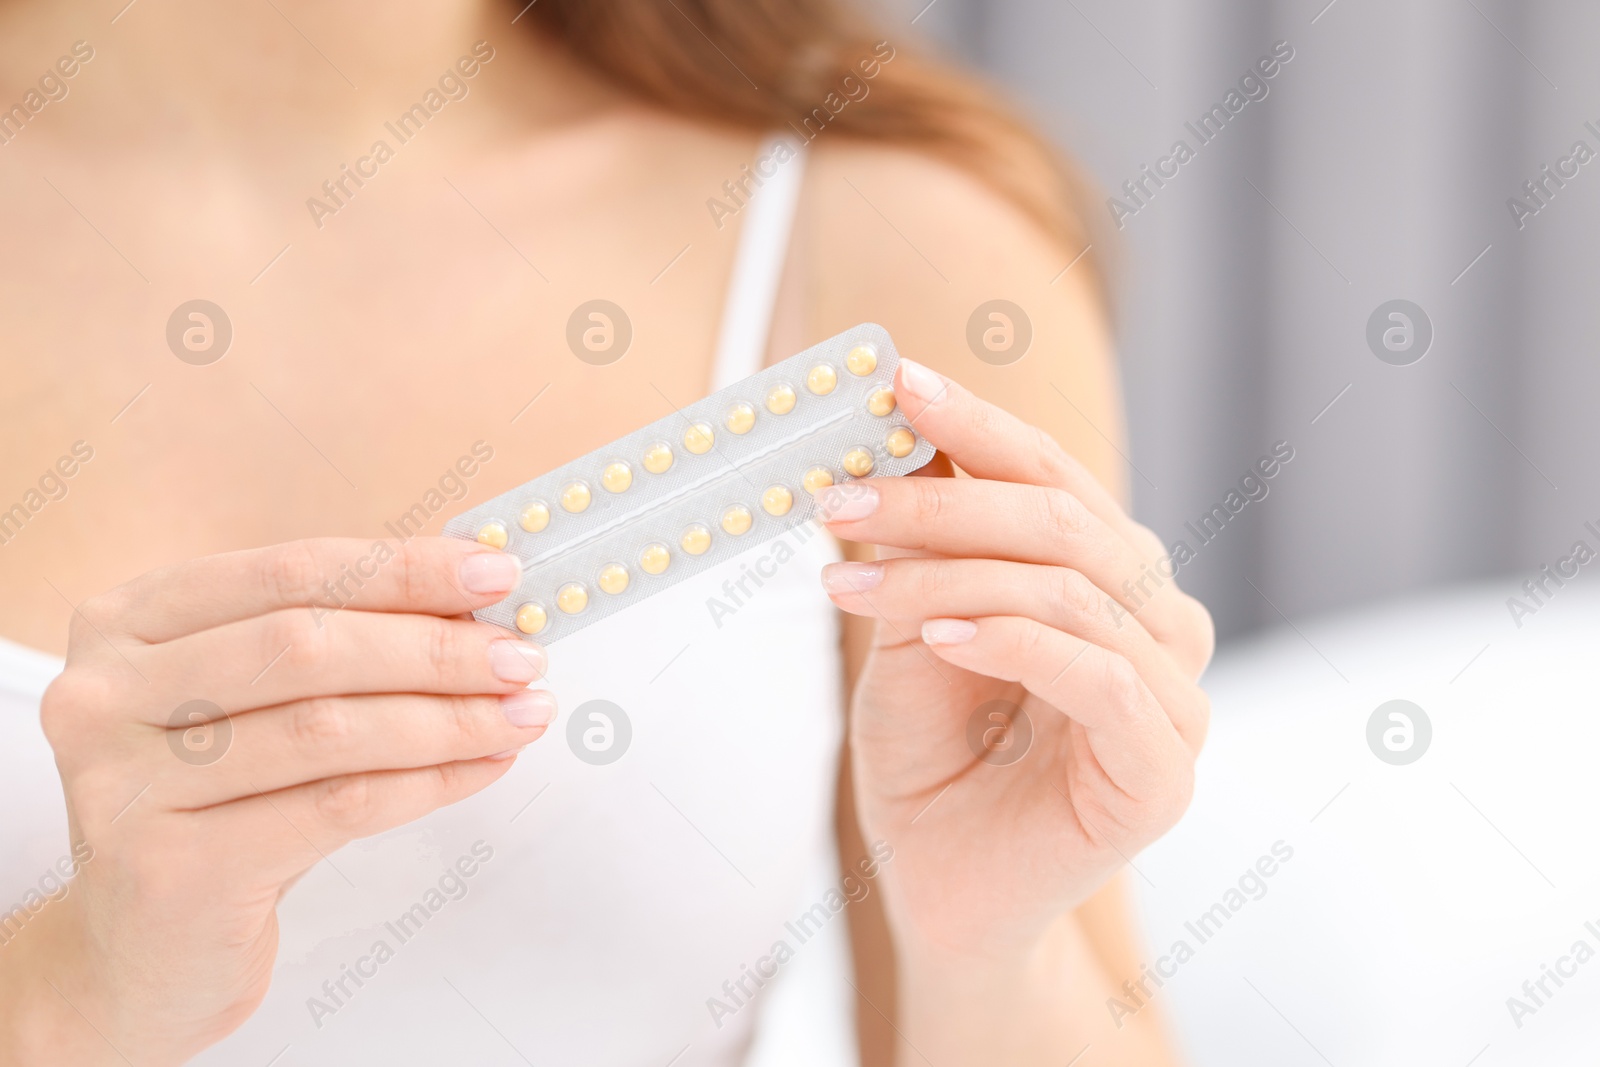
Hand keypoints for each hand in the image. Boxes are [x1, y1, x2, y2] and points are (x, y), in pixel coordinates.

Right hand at [6, 538, 553, 1065]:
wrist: (140, 954)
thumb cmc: (217, 809)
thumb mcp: (257, 705)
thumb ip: (341, 644)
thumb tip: (477, 605)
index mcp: (126, 621)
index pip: (288, 571)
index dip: (403, 568)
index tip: (497, 574)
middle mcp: (104, 693)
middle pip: (307, 644)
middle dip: (436, 646)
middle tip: (523, 657)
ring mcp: (124, 783)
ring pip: (328, 727)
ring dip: (449, 717)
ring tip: (523, 713)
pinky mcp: (169, 868)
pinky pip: (337, 806)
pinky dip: (429, 782)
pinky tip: (483, 767)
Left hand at [819, 359, 1212, 963]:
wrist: (941, 894)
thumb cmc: (931, 762)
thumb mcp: (910, 631)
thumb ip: (923, 547)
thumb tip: (896, 432)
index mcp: (1109, 579)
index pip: (1055, 476)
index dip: (977, 426)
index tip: (893, 381)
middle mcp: (1157, 624)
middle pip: (1068, 521)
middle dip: (944, 499)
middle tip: (842, 496)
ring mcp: (1173, 699)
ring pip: (1076, 589)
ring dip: (952, 570)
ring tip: (851, 579)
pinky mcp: (1163, 772)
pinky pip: (1100, 677)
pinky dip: (1014, 641)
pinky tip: (937, 632)